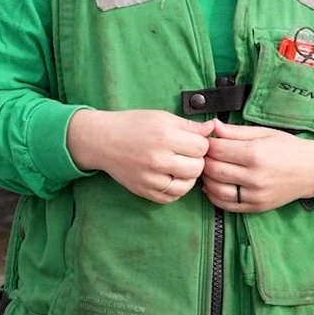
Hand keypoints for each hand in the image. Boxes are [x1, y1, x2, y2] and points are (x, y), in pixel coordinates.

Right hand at [67, 108, 216, 203]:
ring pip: (187, 185)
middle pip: (197, 168)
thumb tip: (212, 128)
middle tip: (186, 153)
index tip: (193, 141)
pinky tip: (171, 177)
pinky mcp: (144, 191)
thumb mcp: (161, 117)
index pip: (202, 147)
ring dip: (188, 176)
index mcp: (165, 137)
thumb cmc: (132, 125)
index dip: (201, 143)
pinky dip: (176, 189)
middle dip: (196, 160)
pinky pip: (171, 197)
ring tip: (180, 166)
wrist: (102, 140)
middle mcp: (158, 160)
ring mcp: (151, 178)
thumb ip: (189, 125)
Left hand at [200, 121, 313, 211]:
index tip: (207, 141)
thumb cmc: (288, 148)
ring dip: (207, 178)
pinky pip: (226, 205)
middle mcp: (255, 177)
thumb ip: (235, 131)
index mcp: (256, 154)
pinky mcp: (256, 207)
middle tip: (206, 155)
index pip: (217, 150)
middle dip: (205, 161)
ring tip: (210, 168)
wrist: (312, 170)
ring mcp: (255, 195)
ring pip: (216, 189)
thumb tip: (212, 126)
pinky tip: (215, 185)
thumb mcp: (264, 133)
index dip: (207, 144)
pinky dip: (214, 195)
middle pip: (214, 170)